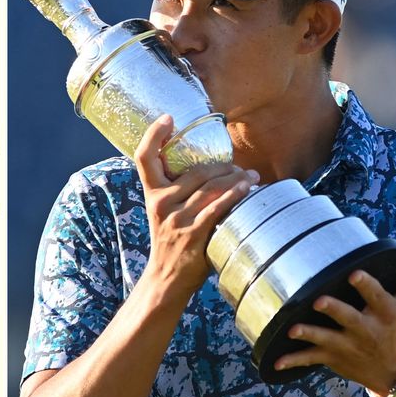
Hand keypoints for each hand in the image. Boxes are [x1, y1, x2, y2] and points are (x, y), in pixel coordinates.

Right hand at [135, 115, 256, 294]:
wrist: (166, 278)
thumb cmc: (170, 241)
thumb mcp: (163, 211)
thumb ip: (176, 190)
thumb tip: (207, 166)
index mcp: (151, 193)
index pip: (144, 157)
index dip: (154, 134)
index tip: (168, 118)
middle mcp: (161, 203)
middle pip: (196, 171)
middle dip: (223, 165)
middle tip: (240, 167)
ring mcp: (177, 218)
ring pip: (210, 187)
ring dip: (235, 178)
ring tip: (250, 177)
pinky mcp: (193, 233)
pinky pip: (217, 207)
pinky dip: (234, 195)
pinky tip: (246, 188)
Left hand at [275, 271, 395, 395]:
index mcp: (385, 313)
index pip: (376, 296)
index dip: (366, 285)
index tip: (354, 274)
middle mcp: (366, 330)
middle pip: (349, 318)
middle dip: (334, 309)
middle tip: (319, 301)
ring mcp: (348, 345)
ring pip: (326, 339)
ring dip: (309, 334)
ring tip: (293, 330)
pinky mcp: (335, 358)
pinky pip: (311, 359)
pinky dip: (293, 361)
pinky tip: (276, 361)